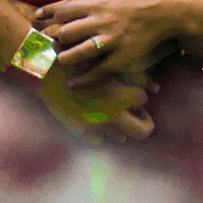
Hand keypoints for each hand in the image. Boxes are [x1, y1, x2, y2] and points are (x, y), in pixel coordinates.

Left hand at [35, 0, 174, 86]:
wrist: (167, 12)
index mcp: (98, 4)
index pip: (64, 11)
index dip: (52, 17)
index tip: (48, 22)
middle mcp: (102, 22)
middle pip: (67, 32)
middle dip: (57, 38)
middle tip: (54, 43)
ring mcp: (112, 41)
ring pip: (79, 53)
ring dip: (65, 58)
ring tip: (61, 60)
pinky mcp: (122, 58)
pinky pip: (98, 72)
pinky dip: (83, 80)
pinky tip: (73, 84)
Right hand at [39, 61, 156, 145]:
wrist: (46, 71)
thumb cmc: (76, 60)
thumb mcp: (105, 63)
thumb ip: (131, 75)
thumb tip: (155, 87)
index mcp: (121, 94)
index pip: (143, 99)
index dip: (138, 95)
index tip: (133, 92)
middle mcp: (113, 114)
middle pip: (142, 131)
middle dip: (144, 123)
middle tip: (137, 115)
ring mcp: (97, 126)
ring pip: (120, 138)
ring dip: (119, 128)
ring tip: (110, 115)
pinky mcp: (80, 132)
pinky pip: (97, 141)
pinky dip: (98, 133)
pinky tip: (93, 121)